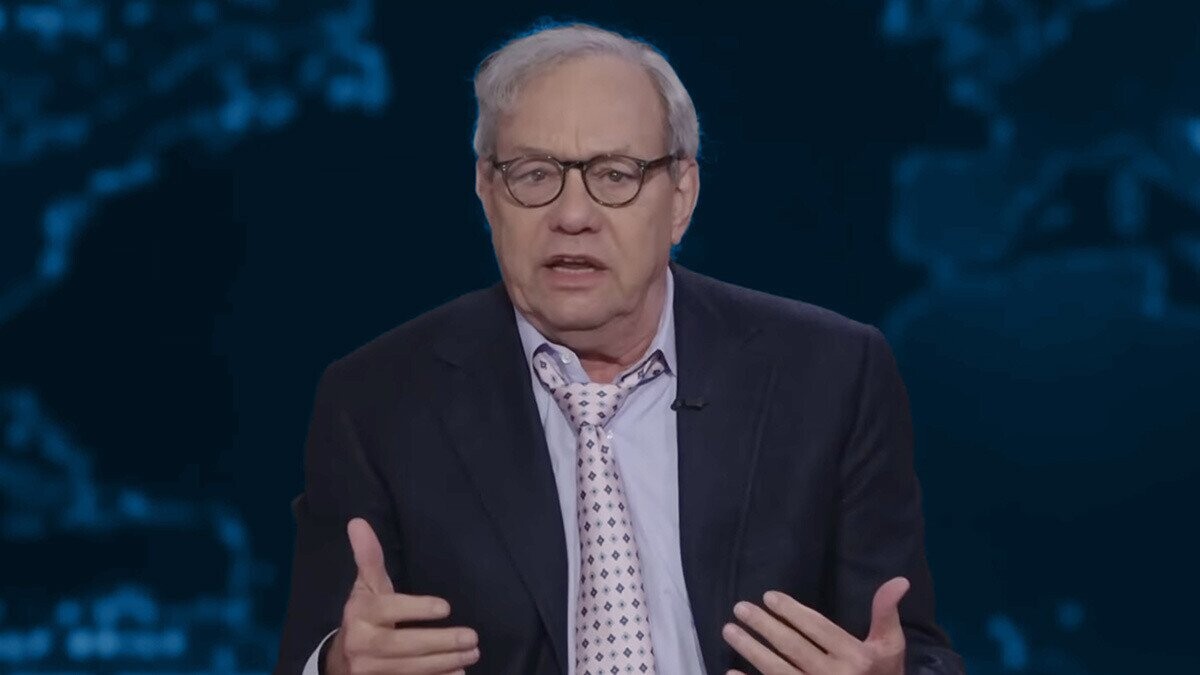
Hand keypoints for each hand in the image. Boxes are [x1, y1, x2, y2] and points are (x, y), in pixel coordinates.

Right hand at [325, 518, 480, 674]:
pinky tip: (458, 674)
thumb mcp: (366, 587)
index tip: (446, 608)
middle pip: (403, 645)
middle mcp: (361, 643)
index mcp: (359, 613)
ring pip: (410, 669)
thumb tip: (358, 522)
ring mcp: (369, 670)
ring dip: (445, 663)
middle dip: (440, 643)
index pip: (390, 610)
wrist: (341, 660)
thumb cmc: (364, 616)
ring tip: (472, 654)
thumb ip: (368, 557)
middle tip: (472, 637)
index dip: (417, 609)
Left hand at [722, 577, 908, 674]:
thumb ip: (886, 613)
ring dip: (751, 650)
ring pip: (777, 671)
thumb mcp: (890, 646)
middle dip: (763, 626)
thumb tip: (899, 580)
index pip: (817, 629)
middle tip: (740, 608)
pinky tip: (731, 671)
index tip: (769, 597)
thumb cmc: (884, 674)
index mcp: (856, 658)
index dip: (792, 611)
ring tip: (729, 631)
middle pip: (792, 648)